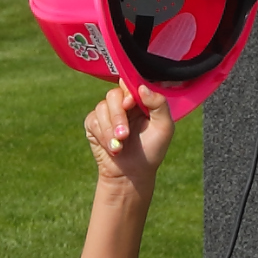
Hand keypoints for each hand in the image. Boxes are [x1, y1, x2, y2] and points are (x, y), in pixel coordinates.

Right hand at [83, 83, 174, 197]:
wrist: (132, 173)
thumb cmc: (151, 150)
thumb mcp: (164, 127)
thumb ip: (158, 104)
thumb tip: (142, 88)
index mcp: (140, 101)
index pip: (130, 85)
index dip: (127, 91)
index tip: (129, 104)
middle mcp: (122, 104)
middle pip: (113, 95)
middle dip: (118, 116)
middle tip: (125, 135)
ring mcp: (107, 113)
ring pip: (101, 108)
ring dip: (110, 130)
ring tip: (120, 146)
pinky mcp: (94, 124)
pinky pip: (93, 120)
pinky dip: (102, 136)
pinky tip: (112, 148)